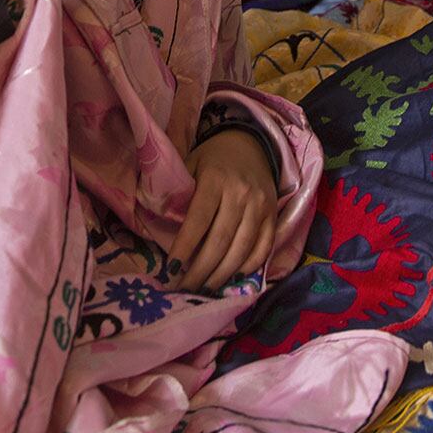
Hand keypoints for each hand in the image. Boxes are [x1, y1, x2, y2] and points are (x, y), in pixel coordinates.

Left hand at [168, 129, 277, 292]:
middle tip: (185, 289)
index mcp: (215, 179)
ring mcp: (261, 205)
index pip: (198, 220)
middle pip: (220, 240)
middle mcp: (241, 193)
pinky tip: (232, 277)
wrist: (250, 143)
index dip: (185, 247)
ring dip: (222, 274)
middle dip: (201, 270)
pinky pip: (263, 247)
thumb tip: (158, 227)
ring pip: (242, 249)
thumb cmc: (211, 159)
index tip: (171, 269)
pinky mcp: (274, 215)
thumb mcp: (189, 165)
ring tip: (205, 289)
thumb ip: (177, 192)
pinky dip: (248, 266)